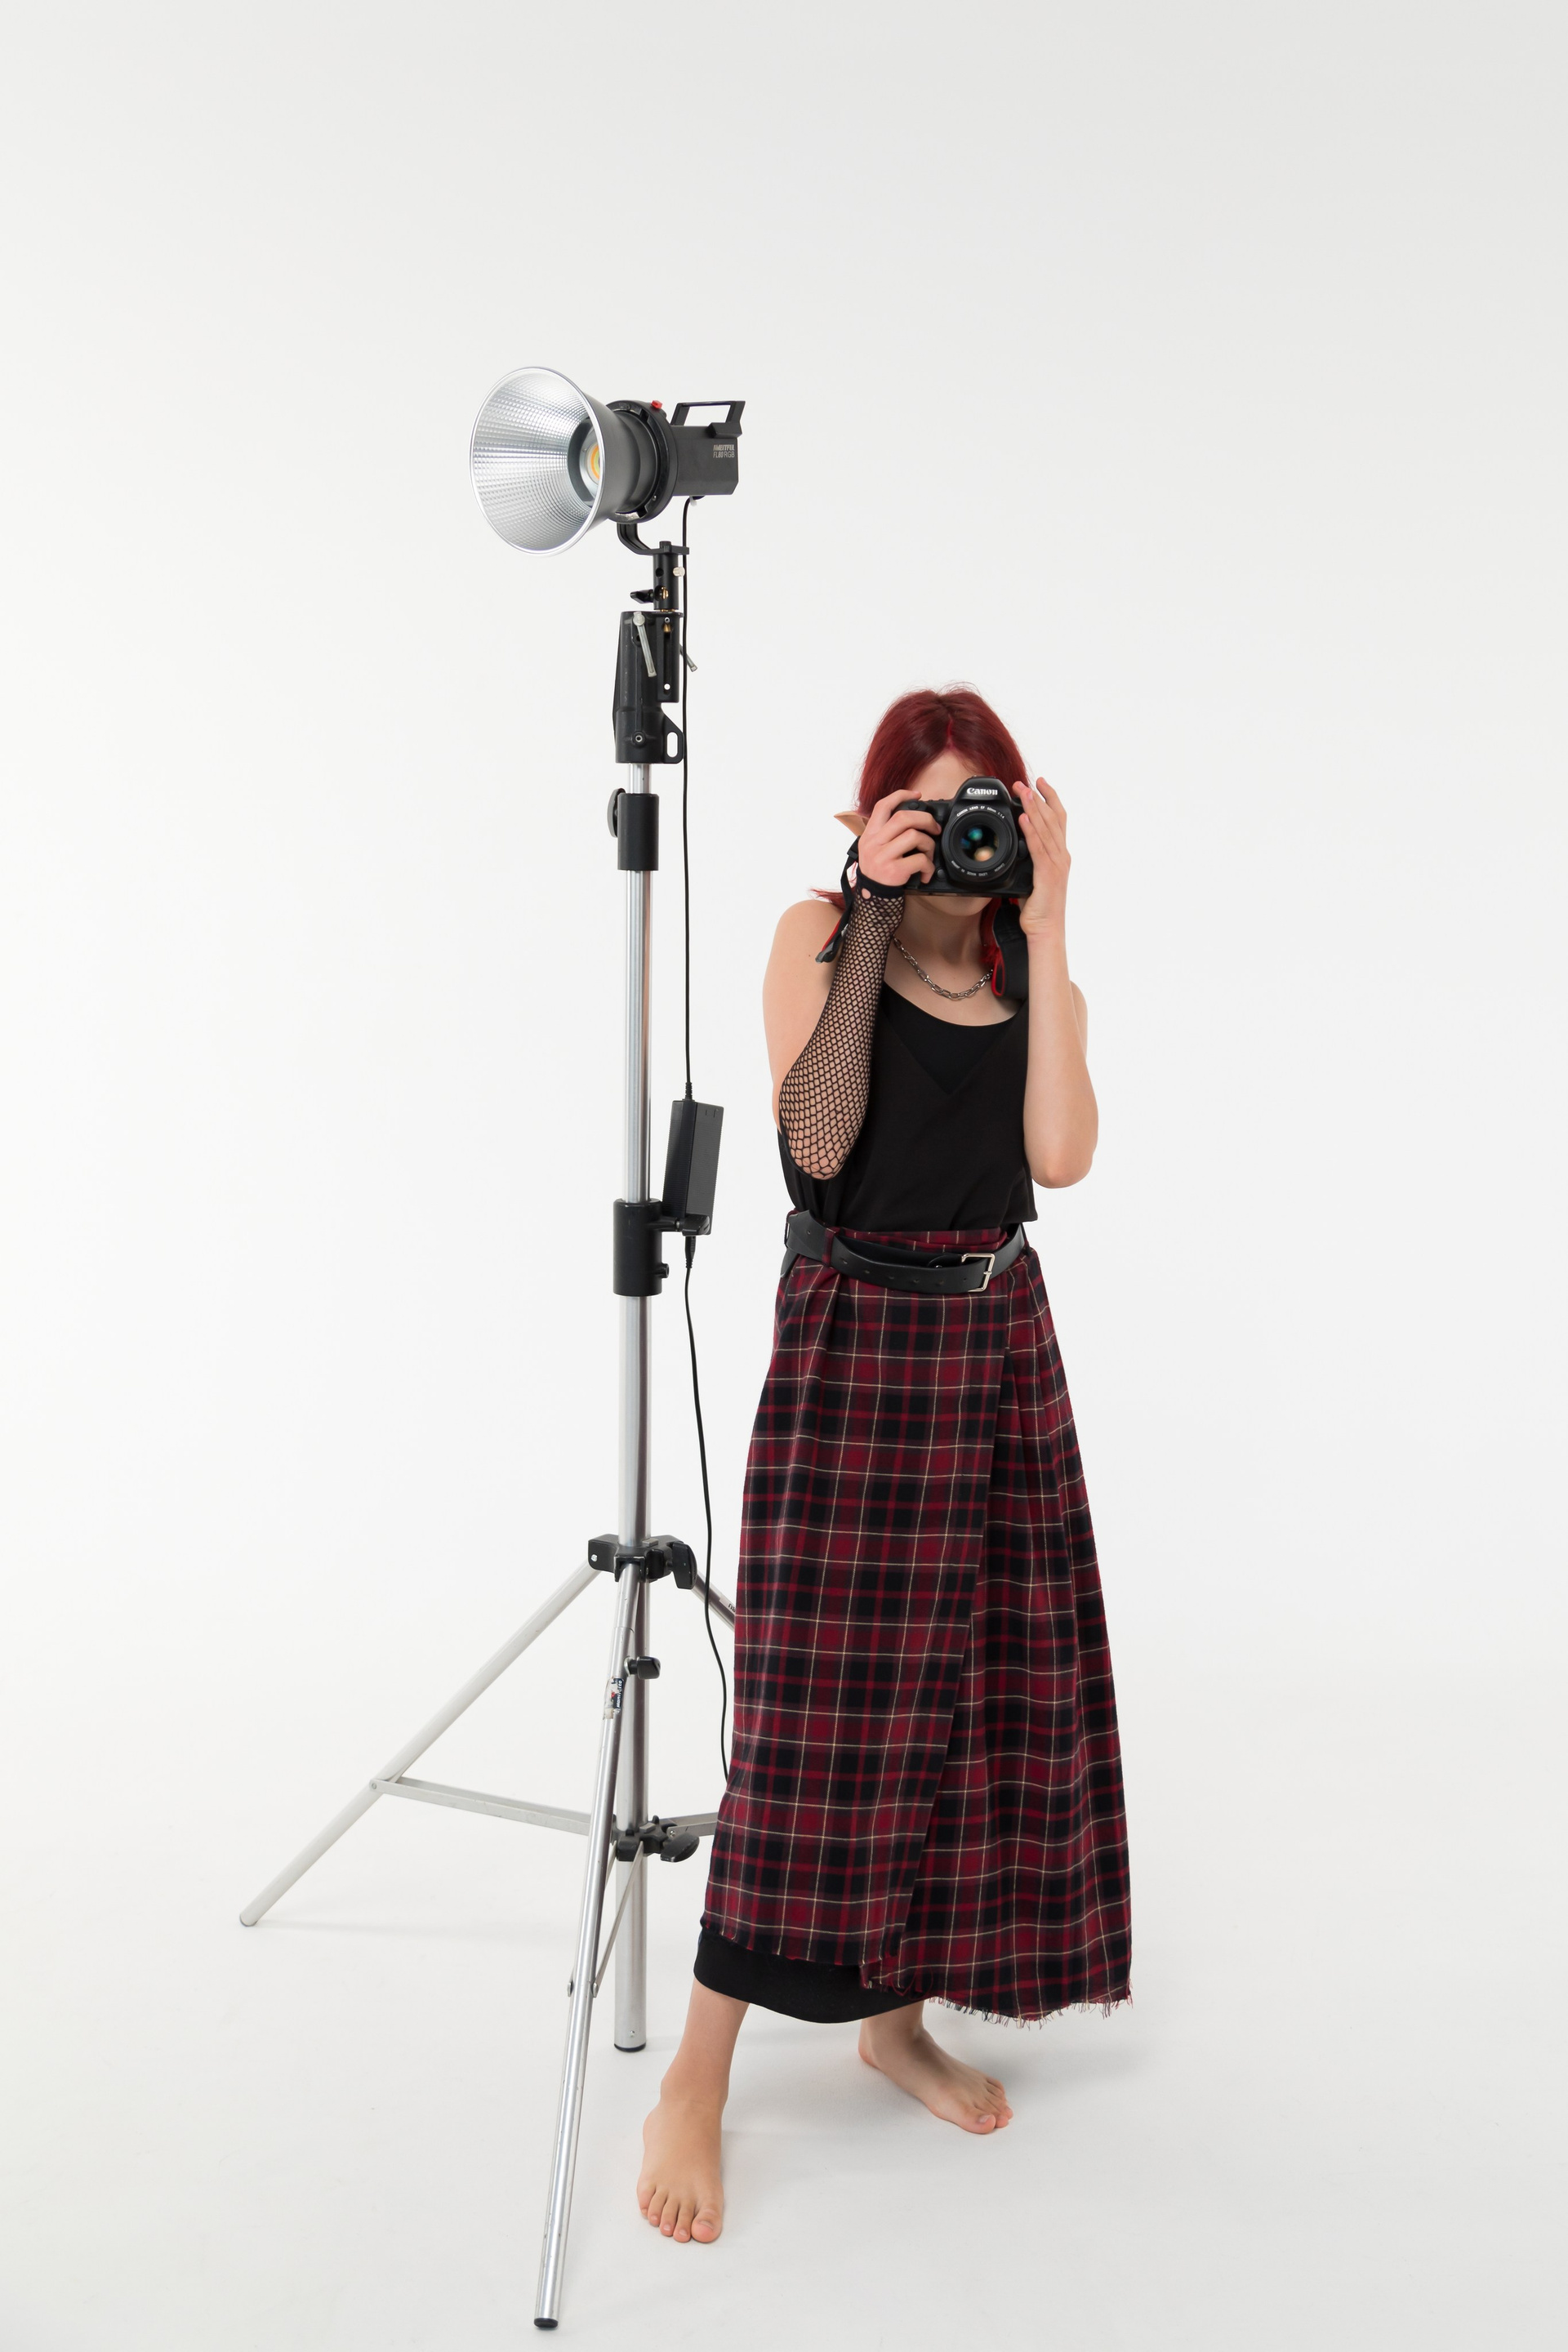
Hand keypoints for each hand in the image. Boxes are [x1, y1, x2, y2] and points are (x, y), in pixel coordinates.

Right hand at [854, 786, 939, 890]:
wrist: (873, 899)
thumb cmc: (879, 871)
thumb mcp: (874, 848)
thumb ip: (887, 833)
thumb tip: (915, 818)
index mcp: (870, 834)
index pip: (883, 806)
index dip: (901, 795)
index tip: (917, 795)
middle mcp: (874, 843)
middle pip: (903, 817)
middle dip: (925, 819)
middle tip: (934, 828)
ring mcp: (883, 856)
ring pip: (914, 836)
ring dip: (929, 844)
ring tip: (929, 854)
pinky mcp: (894, 870)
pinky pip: (920, 859)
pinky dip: (929, 866)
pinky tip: (927, 872)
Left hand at [1016, 777, 1069, 933]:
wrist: (1045, 930)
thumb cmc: (1038, 909)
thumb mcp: (1031, 879)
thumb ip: (1027, 861)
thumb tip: (1014, 850)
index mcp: (1059, 856)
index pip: (1058, 820)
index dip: (1050, 799)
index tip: (1039, 784)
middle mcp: (1061, 856)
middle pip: (1053, 818)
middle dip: (1039, 797)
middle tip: (1025, 782)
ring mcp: (1056, 864)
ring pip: (1046, 829)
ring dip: (1034, 808)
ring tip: (1024, 792)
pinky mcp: (1047, 874)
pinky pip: (1038, 847)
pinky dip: (1031, 830)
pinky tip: (1024, 818)